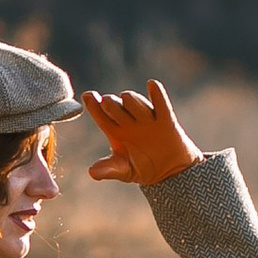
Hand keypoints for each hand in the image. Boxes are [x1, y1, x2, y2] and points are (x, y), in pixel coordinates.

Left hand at [84, 79, 203, 186]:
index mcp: (115, 131)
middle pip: (115, 106)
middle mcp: (129, 121)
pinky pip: (161, 105)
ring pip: (135, 102)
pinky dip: (157, 95)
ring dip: (131, 101)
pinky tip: (152, 85)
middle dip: (111, 104)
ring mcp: (147, 119)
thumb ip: (109, 170)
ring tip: (127, 99)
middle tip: (107, 102)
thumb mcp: (124, 171)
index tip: (88, 95)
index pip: (101, 116)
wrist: (170, 171)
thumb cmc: (142, 168)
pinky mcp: (166, 120)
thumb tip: (92, 172)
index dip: (93, 105)